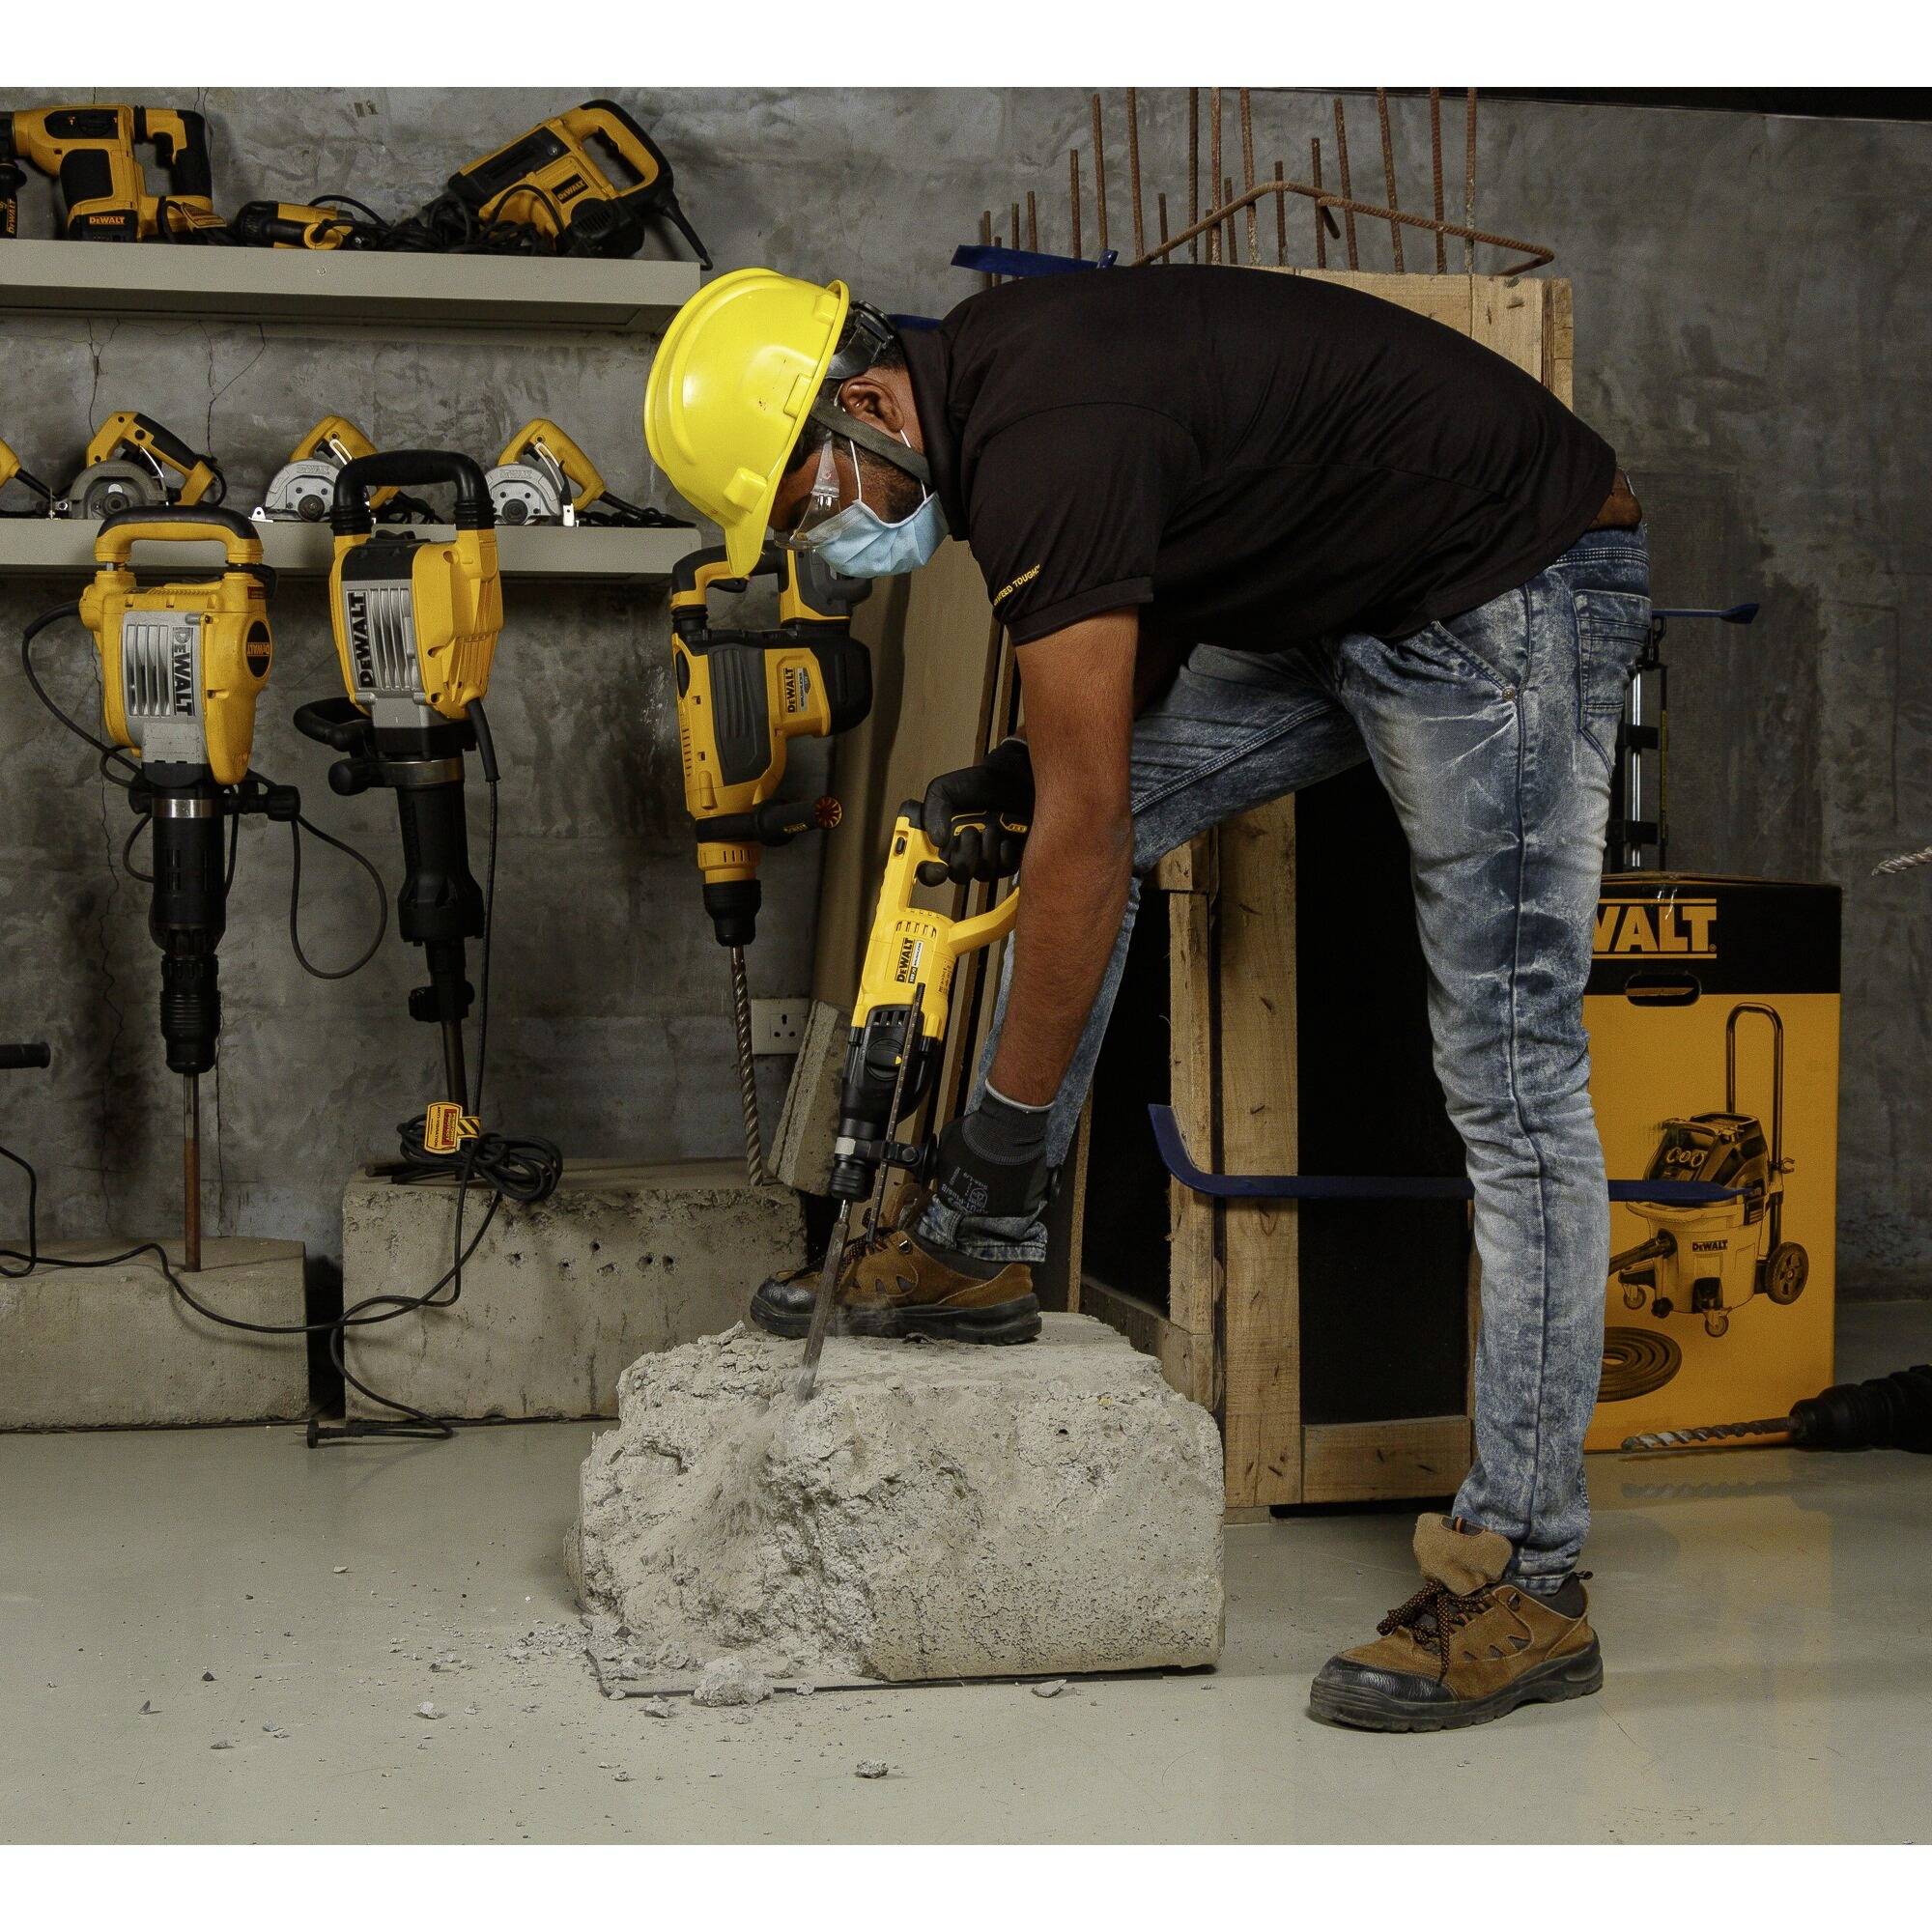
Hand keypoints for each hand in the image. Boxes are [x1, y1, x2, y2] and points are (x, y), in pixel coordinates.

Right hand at [918, 737, 1033, 885]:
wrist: (1010, 777)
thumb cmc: (976, 784)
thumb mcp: (943, 790)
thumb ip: (933, 811)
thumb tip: (937, 841)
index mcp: (943, 841)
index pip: (929, 869)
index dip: (931, 874)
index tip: (939, 868)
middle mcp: (963, 852)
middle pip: (958, 875)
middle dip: (964, 856)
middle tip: (970, 832)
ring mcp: (986, 858)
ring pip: (982, 874)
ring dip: (986, 851)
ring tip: (991, 828)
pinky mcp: (1008, 859)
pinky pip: (1004, 869)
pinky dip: (1004, 854)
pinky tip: (1005, 838)